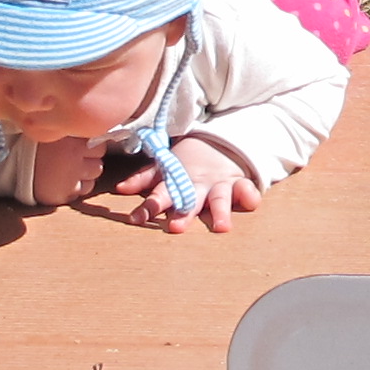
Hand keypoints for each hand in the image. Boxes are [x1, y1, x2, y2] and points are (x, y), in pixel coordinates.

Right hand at [30, 136, 103, 204]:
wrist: (7, 168)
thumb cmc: (28, 146)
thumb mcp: (48, 130)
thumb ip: (69, 130)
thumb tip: (97, 135)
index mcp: (68, 133)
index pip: (97, 137)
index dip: (89, 143)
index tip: (78, 146)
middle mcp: (73, 152)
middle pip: (99, 155)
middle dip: (89, 157)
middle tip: (71, 159)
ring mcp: (72, 173)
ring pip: (95, 172)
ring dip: (85, 172)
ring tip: (66, 170)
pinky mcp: (67, 191)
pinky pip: (85, 189)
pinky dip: (77, 186)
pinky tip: (63, 181)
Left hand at [108, 135, 259, 233]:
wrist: (220, 142)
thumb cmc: (188, 160)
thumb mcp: (166, 165)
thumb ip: (144, 178)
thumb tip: (120, 189)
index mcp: (177, 181)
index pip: (160, 194)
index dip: (149, 206)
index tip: (136, 218)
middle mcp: (198, 185)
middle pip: (189, 200)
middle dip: (184, 213)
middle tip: (176, 228)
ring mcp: (220, 185)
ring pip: (220, 198)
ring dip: (220, 211)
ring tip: (221, 227)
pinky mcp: (240, 184)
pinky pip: (247, 190)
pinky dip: (250, 195)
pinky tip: (250, 201)